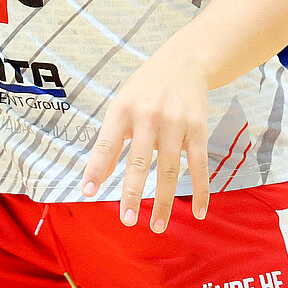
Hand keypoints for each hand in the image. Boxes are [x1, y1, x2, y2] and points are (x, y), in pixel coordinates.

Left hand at [81, 38, 214, 232]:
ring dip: (165, 201)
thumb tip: (95, 180)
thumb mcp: (121, 107)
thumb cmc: (145, 89)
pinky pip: (198, 165)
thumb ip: (109, 143)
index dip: (96, 168)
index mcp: (122, 109)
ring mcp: (175, 123)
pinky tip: (199, 212)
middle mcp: (148, 116)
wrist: (185, 61)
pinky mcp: (198, 129)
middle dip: (133, 193)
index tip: (87, 192)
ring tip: (158, 226)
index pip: (106, 143)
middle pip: (139, 161)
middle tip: (127, 220)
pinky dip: (200, 190)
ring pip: (169, 169)